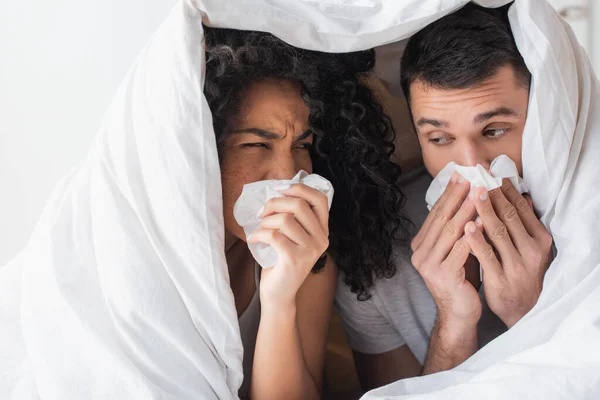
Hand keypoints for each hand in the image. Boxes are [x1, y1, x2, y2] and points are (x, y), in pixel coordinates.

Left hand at [248, 183, 329, 308]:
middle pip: (299, 205)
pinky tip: (254, 239)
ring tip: (260, 230)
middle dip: (275, 203)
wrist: (279, 294)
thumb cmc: (282, 260)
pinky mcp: (295, 260)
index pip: (320, 199)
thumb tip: (277, 190)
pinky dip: (259, 234)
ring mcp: (310, 250)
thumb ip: (293, 216)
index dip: (299, 188)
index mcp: (323, 230)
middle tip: (262, 213)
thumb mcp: (293, 236)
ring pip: (285, 219)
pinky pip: (274, 235)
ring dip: (265, 222)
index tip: (279, 188)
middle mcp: (321, 239)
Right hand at [411, 173, 481, 326]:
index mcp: (420, 245)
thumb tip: (472, 197)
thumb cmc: (462, 278)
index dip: (448, 194)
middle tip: (470, 177)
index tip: (460, 175)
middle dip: (457, 196)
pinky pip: (460, 249)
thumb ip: (459, 228)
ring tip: (479, 193)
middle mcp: (420, 253)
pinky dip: (471, 234)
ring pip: (450, 231)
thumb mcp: (457, 249)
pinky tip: (482, 221)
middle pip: (441, 218)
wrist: (459, 314)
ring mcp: (429, 265)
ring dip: (466, 210)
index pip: (435, 214)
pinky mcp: (443, 276)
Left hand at [464, 179, 552, 327]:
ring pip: (498, 233)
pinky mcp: (501, 278)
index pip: (520, 209)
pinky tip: (467, 226)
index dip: (506, 191)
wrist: (522, 309)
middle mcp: (532, 251)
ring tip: (472, 193)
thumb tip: (523, 194)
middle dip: (493, 195)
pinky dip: (477, 240)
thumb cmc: (521, 271)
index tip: (491, 175)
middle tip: (479, 177)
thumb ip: (524, 223)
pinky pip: (487, 255)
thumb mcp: (529, 247)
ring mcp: (516, 265)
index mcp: (540, 240)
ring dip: (484, 211)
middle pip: (509, 217)